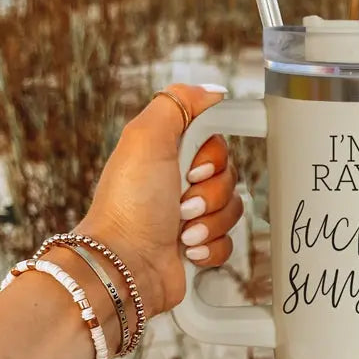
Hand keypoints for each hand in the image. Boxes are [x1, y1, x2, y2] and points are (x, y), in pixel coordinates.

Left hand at [76, 84, 240, 317]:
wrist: (124, 266)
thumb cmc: (130, 204)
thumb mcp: (145, 138)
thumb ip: (177, 103)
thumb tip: (213, 91)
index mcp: (168, 153)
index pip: (218, 143)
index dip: (213, 158)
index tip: (192, 169)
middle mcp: (180, 182)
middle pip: (230, 177)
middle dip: (210, 194)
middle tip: (181, 205)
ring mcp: (191, 216)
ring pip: (233, 210)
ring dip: (210, 223)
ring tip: (182, 232)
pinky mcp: (200, 246)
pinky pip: (230, 241)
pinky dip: (211, 247)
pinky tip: (187, 250)